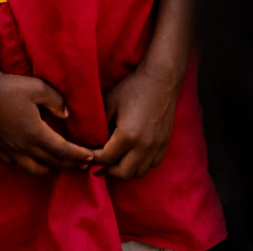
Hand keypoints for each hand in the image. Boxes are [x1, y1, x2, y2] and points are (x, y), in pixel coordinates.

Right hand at [0, 68, 95, 176]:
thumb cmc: (10, 87)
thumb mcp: (39, 88)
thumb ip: (56, 101)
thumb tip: (66, 115)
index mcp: (36, 133)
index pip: (63, 151)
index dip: (79, 155)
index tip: (91, 156)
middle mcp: (24, 147)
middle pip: (52, 162)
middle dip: (70, 164)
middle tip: (84, 163)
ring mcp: (10, 150)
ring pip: (34, 169)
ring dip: (50, 168)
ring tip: (60, 163)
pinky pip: (16, 164)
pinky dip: (28, 165)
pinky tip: (31, 159)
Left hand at [94, 58, 183, 178]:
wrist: (161, 79)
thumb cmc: (133, 88)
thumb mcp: (110, 101)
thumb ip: (99, 123)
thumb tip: (91, 140)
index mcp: (127, 136)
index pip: (106, 159)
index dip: (94, 158)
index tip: (88, 154)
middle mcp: (143, 146)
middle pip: (122, 173)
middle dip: (109, 169)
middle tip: (102, 159)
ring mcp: (156, 147)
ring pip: (139, 172)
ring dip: (126, 168)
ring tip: (118, 157)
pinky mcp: (165, 144)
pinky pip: (152, 164)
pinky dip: (141, 163)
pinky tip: (134, 152)